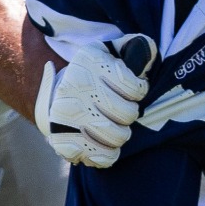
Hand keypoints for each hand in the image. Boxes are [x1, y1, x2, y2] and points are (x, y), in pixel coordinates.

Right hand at [39, 35, 156, 167]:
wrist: (56, 93)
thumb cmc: (96, 74)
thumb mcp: (113, 52)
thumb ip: (136, 48)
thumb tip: (149, 53)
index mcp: (89, 60)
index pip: (133, 86)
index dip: (138, 91)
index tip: (130, 90)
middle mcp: (75, 85)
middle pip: (127, 114)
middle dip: (129, 114)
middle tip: (120, 110)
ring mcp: (66, 114)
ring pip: (117, 137)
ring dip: (121, 135)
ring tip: (113, 127)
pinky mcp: (61, 139)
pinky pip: (100, 157)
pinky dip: (107, 155)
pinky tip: (104, 146)